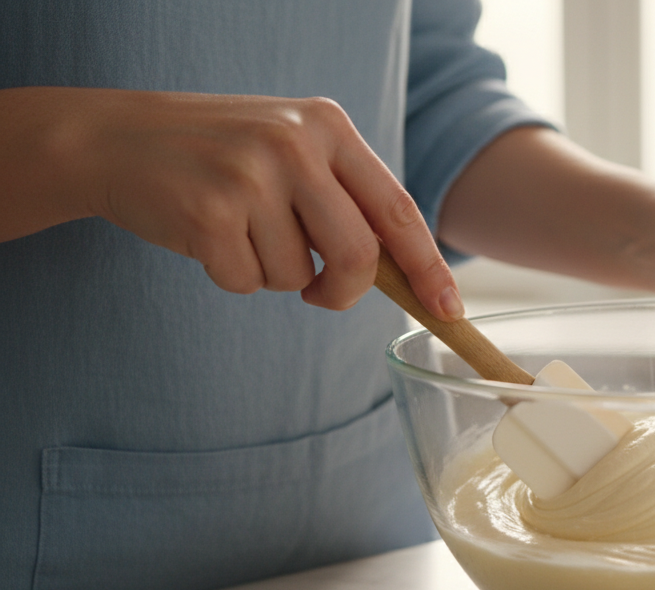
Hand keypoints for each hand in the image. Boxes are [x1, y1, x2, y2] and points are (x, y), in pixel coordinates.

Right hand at [5, 87, 460, 318]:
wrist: (117, 138)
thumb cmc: (221, 155)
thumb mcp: (293, 151)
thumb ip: (346, 198)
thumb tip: (407, 274)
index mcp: (329, 126)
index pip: (398, 210)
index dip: (428, 268)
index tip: (449, 309)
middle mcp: (295, 144)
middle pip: (359, 255)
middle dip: (344, 291)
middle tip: (318, 292)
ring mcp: (251, 176)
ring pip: (299, 276)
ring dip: (274, 275)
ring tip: (240, 231)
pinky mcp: (209, 213)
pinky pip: (248, 283)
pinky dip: (232, 276)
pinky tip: (208, 237)